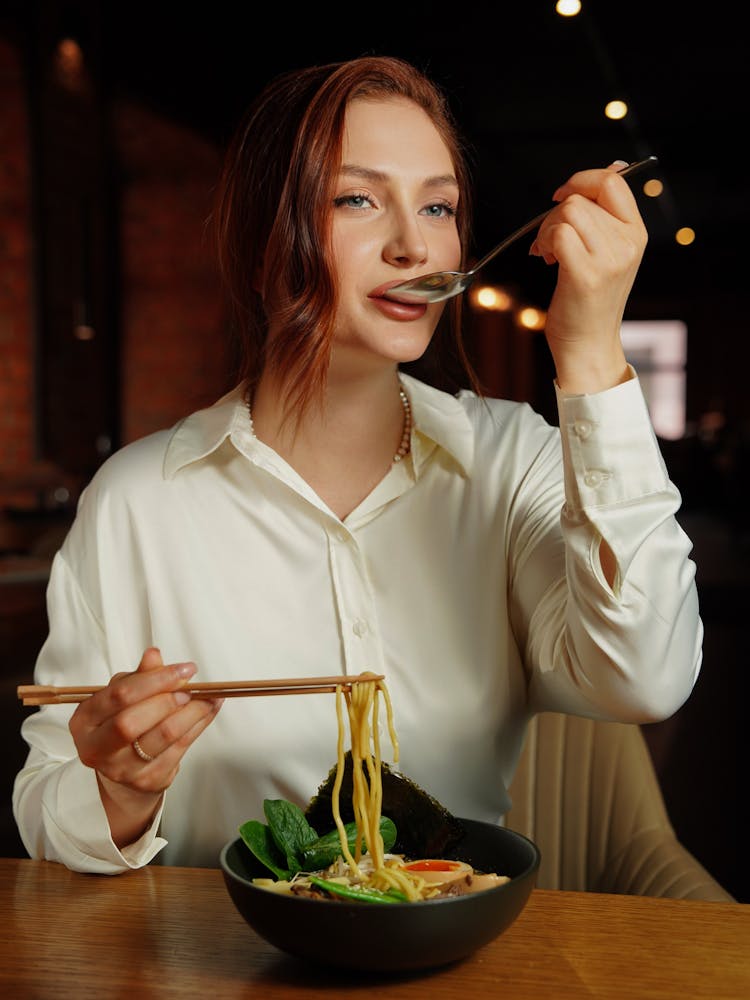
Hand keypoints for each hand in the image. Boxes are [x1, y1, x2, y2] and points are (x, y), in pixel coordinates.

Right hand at [69, 647, 222, 846]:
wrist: (125, 768)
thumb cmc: (122, 722)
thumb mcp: (124, 696)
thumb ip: (140, 676)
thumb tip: (153, 655)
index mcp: (85, 719)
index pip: (119, 696)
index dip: (154, 680)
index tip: (183, 669)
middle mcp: (97, 748)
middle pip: (132, 722)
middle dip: (166, 700)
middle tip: (190, 688)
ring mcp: (122, 768)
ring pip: (163, 736)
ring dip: (192, 711)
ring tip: (208, 696)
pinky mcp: (148, 779)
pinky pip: (181, 747)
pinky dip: (200, 724)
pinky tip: (209, 709)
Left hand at [529, 161, 647, 393]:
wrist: (588, 345)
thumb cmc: (590, 301)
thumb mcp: (609, 254)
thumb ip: (605, 217)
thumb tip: (606, 169)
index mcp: (637, 234)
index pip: (614, 181)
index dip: (582, 180)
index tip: (562, 195)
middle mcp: (628, 244)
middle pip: (582, 198)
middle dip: (555, 214)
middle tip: (550, 240)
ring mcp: (609, 259)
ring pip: (567, 213)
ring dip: (546, 229)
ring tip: (549, 252)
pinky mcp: (586, 274)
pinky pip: (558, 234)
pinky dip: (544, 242)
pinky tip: (547, 259)